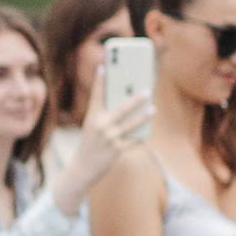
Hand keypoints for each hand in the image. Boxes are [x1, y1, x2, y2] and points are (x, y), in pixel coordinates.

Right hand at [50, 84, 153, 212]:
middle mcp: (100, 126)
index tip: (104, 67)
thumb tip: (126, 102)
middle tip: (147, 91)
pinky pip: (132, 142)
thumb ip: (105, 115)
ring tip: (153, 109)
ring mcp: (108, 138)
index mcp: (92, 117)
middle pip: (120, 109)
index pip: (96, 96)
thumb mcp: (93, 127)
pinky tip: (146, 134)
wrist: (82, 168)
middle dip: (134, 99)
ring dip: (143, 117)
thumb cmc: (91, 143)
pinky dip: (139, 138)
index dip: (100, 81)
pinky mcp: (115, 151)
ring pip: (130, 125)